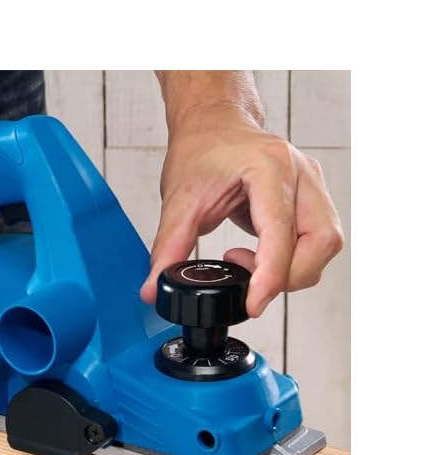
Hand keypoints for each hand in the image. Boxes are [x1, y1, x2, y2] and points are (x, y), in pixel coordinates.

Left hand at [140, 104, 343, 316]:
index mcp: (270, 167)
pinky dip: (293, 260)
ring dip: (293, 270)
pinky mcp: (311, 198)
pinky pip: (318, 240)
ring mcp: (311, 184)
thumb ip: (168, 248)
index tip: (253, 304)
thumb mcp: (180, 200)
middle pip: (321, 243)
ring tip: (248, 264)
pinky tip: (260, 257)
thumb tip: (154, 290)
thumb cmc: (201, 150)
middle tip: (247, 282)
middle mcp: (300, 174)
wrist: (214, 124)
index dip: (270, 277)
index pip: (282, 234)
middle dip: (288, 277)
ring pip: (326, 245)